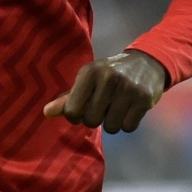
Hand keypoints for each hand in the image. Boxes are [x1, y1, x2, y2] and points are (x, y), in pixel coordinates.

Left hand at [43, 50, 166, 133]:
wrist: (145, 64)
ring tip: (115, 108)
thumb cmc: (109, 74)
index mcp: (89, 72)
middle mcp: (108, 78)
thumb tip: (46, 113)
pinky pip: (128, 128)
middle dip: (94, 119)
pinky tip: (128, 110)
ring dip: (111, 123)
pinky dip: (126, 124)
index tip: (81, 110)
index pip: (72, 110)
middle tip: (101, 108)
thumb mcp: (87, 80)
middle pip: (91, 121)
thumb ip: (67, 98)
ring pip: (111, 127)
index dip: (75, 116)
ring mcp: (128, 89)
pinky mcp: (144, 99)